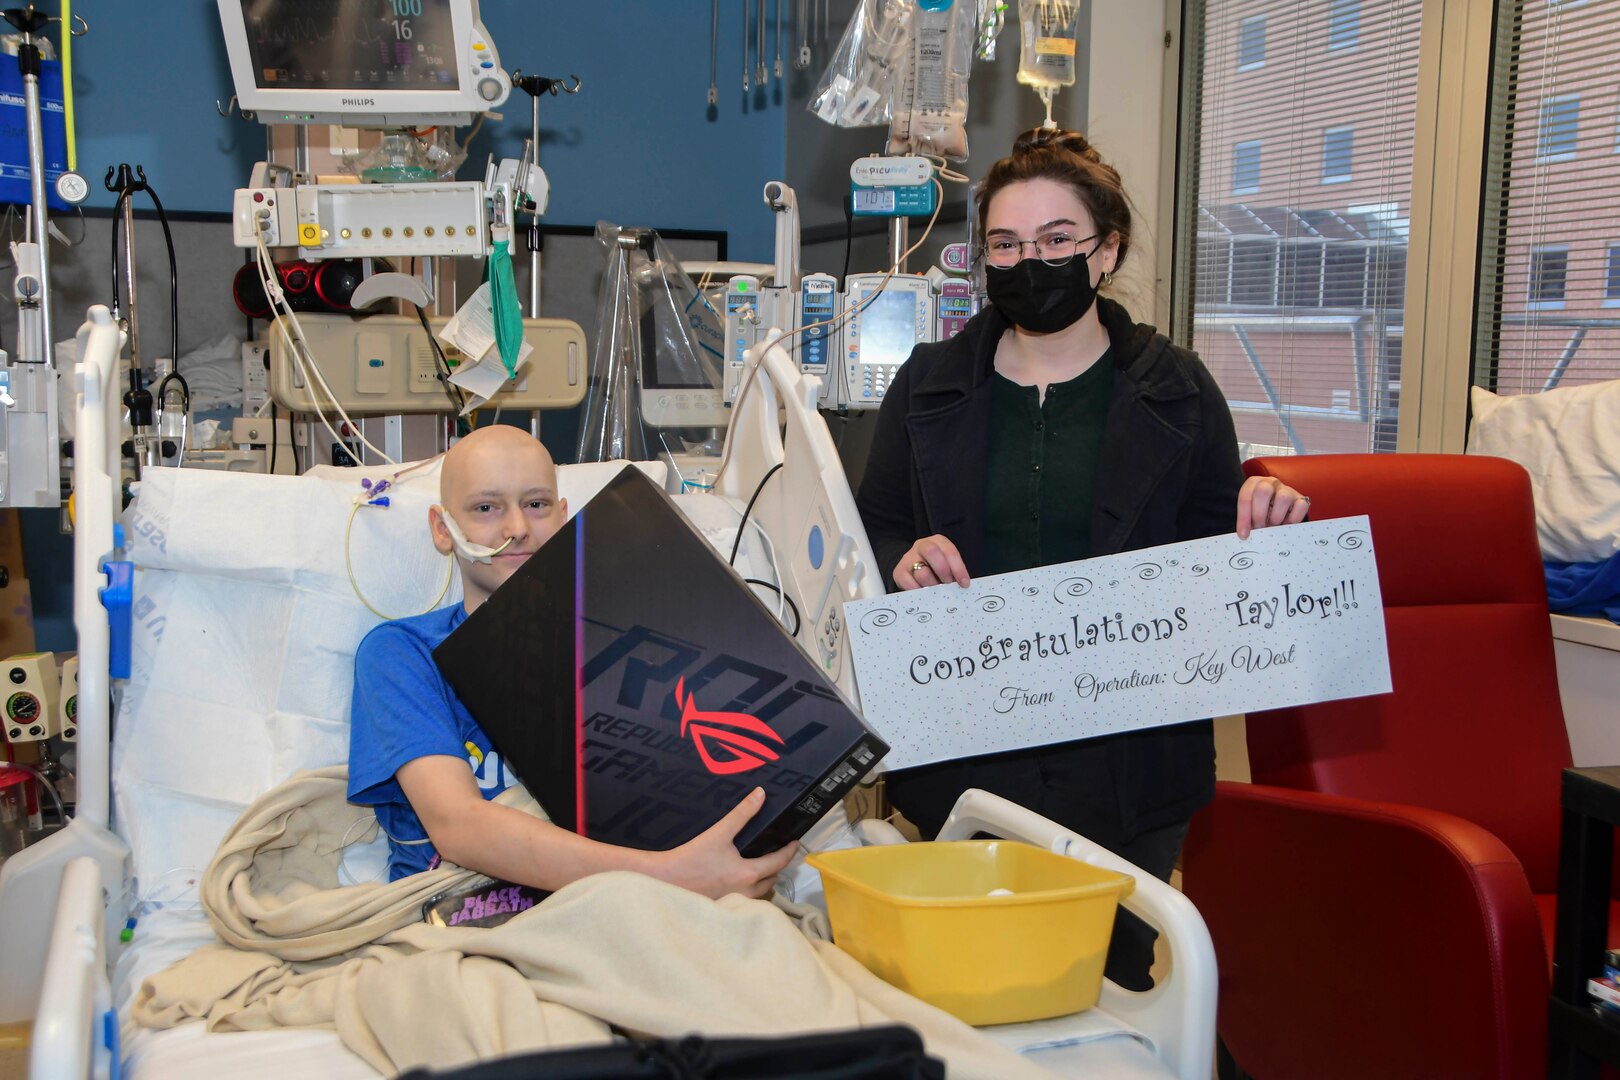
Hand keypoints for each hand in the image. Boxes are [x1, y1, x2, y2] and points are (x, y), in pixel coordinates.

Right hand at [658, 788, 797, 899]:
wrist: (665, 880)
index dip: (789, 851)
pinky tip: (740, 878)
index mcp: (748, 874)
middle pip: (772, 880)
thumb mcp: (719, 833)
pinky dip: (750, 889)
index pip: (779, 862)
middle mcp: (746, 893)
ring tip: (761, 865)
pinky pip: (746, 899)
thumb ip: (742, 814)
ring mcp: (735, 902)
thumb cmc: (691, 858)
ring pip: (760, 893)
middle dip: (777, 867)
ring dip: (764, 880)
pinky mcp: (724, 906)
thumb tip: (760, 794)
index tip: (795, 842)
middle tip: (776, 851)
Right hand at [894, 534, 970, 589]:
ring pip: (922, 573)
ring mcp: (908, 558)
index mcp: (938, 541)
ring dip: (932, 585)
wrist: (913, 568)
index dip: (958, 568)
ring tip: (936, 590)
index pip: (949, 551)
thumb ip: (954, 572)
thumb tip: (961, 586)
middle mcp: (922, 545)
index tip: (964, 583)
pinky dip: (920, 592)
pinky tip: (925, 592)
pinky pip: (911, 585)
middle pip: (932, 552)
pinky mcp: (899, 572)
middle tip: (947, 583)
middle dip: (943, 571)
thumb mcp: (947, 564)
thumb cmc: (935, 568)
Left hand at [1236, 476, 1310, 539]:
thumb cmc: (1261, 512)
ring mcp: (1286, 489)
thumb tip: (1245, 536)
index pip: (1246, 497)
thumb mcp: (1250, 513)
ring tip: (1273, 525)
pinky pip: (1300, 506)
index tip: (1244, 534)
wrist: (1278, 509)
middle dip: (1259, 514)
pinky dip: (1294, 518)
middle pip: (1263, 491)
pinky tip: (1287, 524)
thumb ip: (1247, 521)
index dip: (1244, 517)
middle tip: (1260, 527)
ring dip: (1277, 516)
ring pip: (1283, 498)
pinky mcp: (1300, 498)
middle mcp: (1270, 483)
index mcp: (1253, 484)